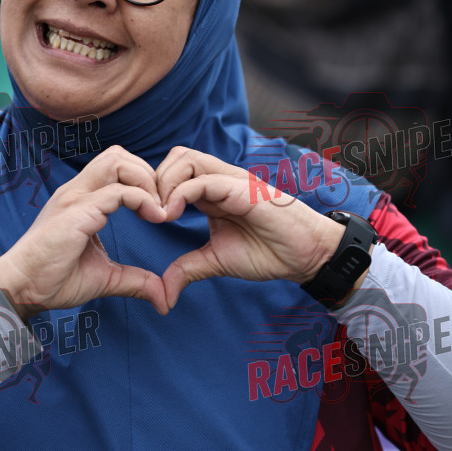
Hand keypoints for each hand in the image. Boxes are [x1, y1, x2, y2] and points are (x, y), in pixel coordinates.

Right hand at [0, 145, 168, 317]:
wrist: (22, 289)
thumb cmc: (54, 280)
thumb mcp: (105, 277)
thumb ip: (135, 280)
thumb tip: (163, 298)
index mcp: (82, 199)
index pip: (116, 166)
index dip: (143, 182)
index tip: (158, 212)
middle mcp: (77, 190)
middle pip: (118, 154)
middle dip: (147, 174)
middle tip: (161, 206)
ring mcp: (76, 197)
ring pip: (118, 161)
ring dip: (145, 181)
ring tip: (158, 211)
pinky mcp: (77, 211)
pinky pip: (118, 191)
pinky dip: (143, 199)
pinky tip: (154, 218)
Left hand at [156, 147, 348, 307]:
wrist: (306, 255)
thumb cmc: (268, 252)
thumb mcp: (217, 260)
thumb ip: (188, 269)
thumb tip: (163, 294)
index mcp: (212, 191)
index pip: (174, 171)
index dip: (154, 189)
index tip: (145, 218)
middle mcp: (220, 179)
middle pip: (176, 156)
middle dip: (154, 181)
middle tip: (149, 213)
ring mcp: (232, 181)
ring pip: (185, 158)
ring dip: (164, 184)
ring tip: (160, 214)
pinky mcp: (243, 189)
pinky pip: (204, 179)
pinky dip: (180, 194)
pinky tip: (171, 215)